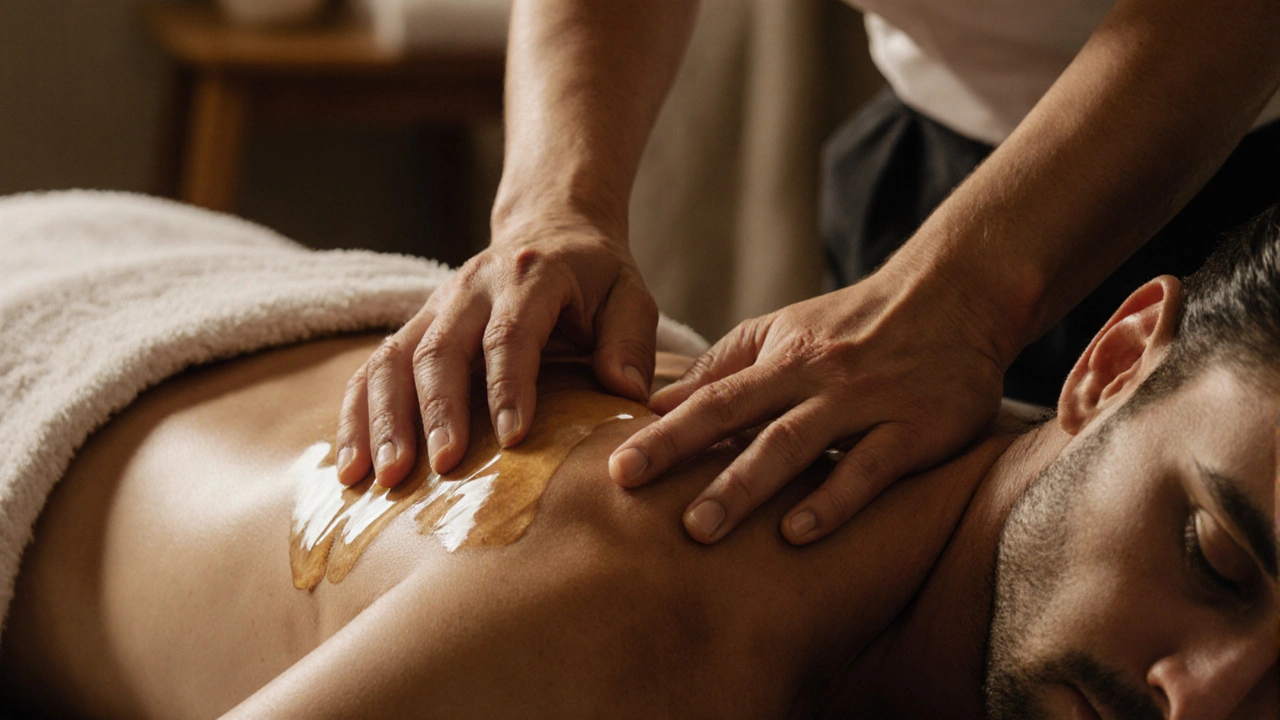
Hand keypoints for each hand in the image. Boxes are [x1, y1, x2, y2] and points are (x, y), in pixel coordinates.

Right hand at [336, 214, 658, 487]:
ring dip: (383, 421)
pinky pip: (371, 370)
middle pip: (440, 350)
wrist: (550, 228)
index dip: (509, 386)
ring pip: (392, 360)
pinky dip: (356, 418)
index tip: (513, 440)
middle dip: (437, 412)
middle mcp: (471, 289)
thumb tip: (626, 392)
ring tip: (381, 480)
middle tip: (442, 468)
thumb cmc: (595, 276)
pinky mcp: (413, 328)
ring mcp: (434, 308)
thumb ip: (630, 340)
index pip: (510, 334)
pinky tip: (351, 470)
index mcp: (528, 277)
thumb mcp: (630, 295)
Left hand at [608, 265, 1007, 544]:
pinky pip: (870, 466)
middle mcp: (816, 376)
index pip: (710, 398)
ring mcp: (865, 401)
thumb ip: (726, 368)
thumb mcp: (787, 331)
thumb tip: (658, 404)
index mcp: (781, 356)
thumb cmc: (856, 322)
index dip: (662, 433)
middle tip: (631, 492)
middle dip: (682, 456)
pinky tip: (797, 533)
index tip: (616, 468)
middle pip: (739, 417)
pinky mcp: (915, 427)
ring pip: (795, 444)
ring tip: (701, 528)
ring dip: (745, 485)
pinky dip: (833, 499)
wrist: (956, 294)